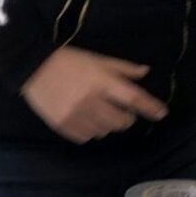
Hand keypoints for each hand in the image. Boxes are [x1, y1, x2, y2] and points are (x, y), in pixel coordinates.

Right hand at [21, 47, 168, 143]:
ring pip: (105, 131)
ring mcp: (75, 115)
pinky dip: (91, 131)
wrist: (33, 68)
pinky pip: (86, 137)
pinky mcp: (62, 126)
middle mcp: (91, 101)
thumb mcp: (98, 59)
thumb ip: (122, 68)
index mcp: (102, 81)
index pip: (133, 98)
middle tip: (122, 110)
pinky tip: (86, 119)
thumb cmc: (71, 60)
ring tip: (100, 112)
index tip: (162, 114)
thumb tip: (145, 72)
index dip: (150, 107)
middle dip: (127, 117)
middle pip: (121, 121)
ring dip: (108, 124)